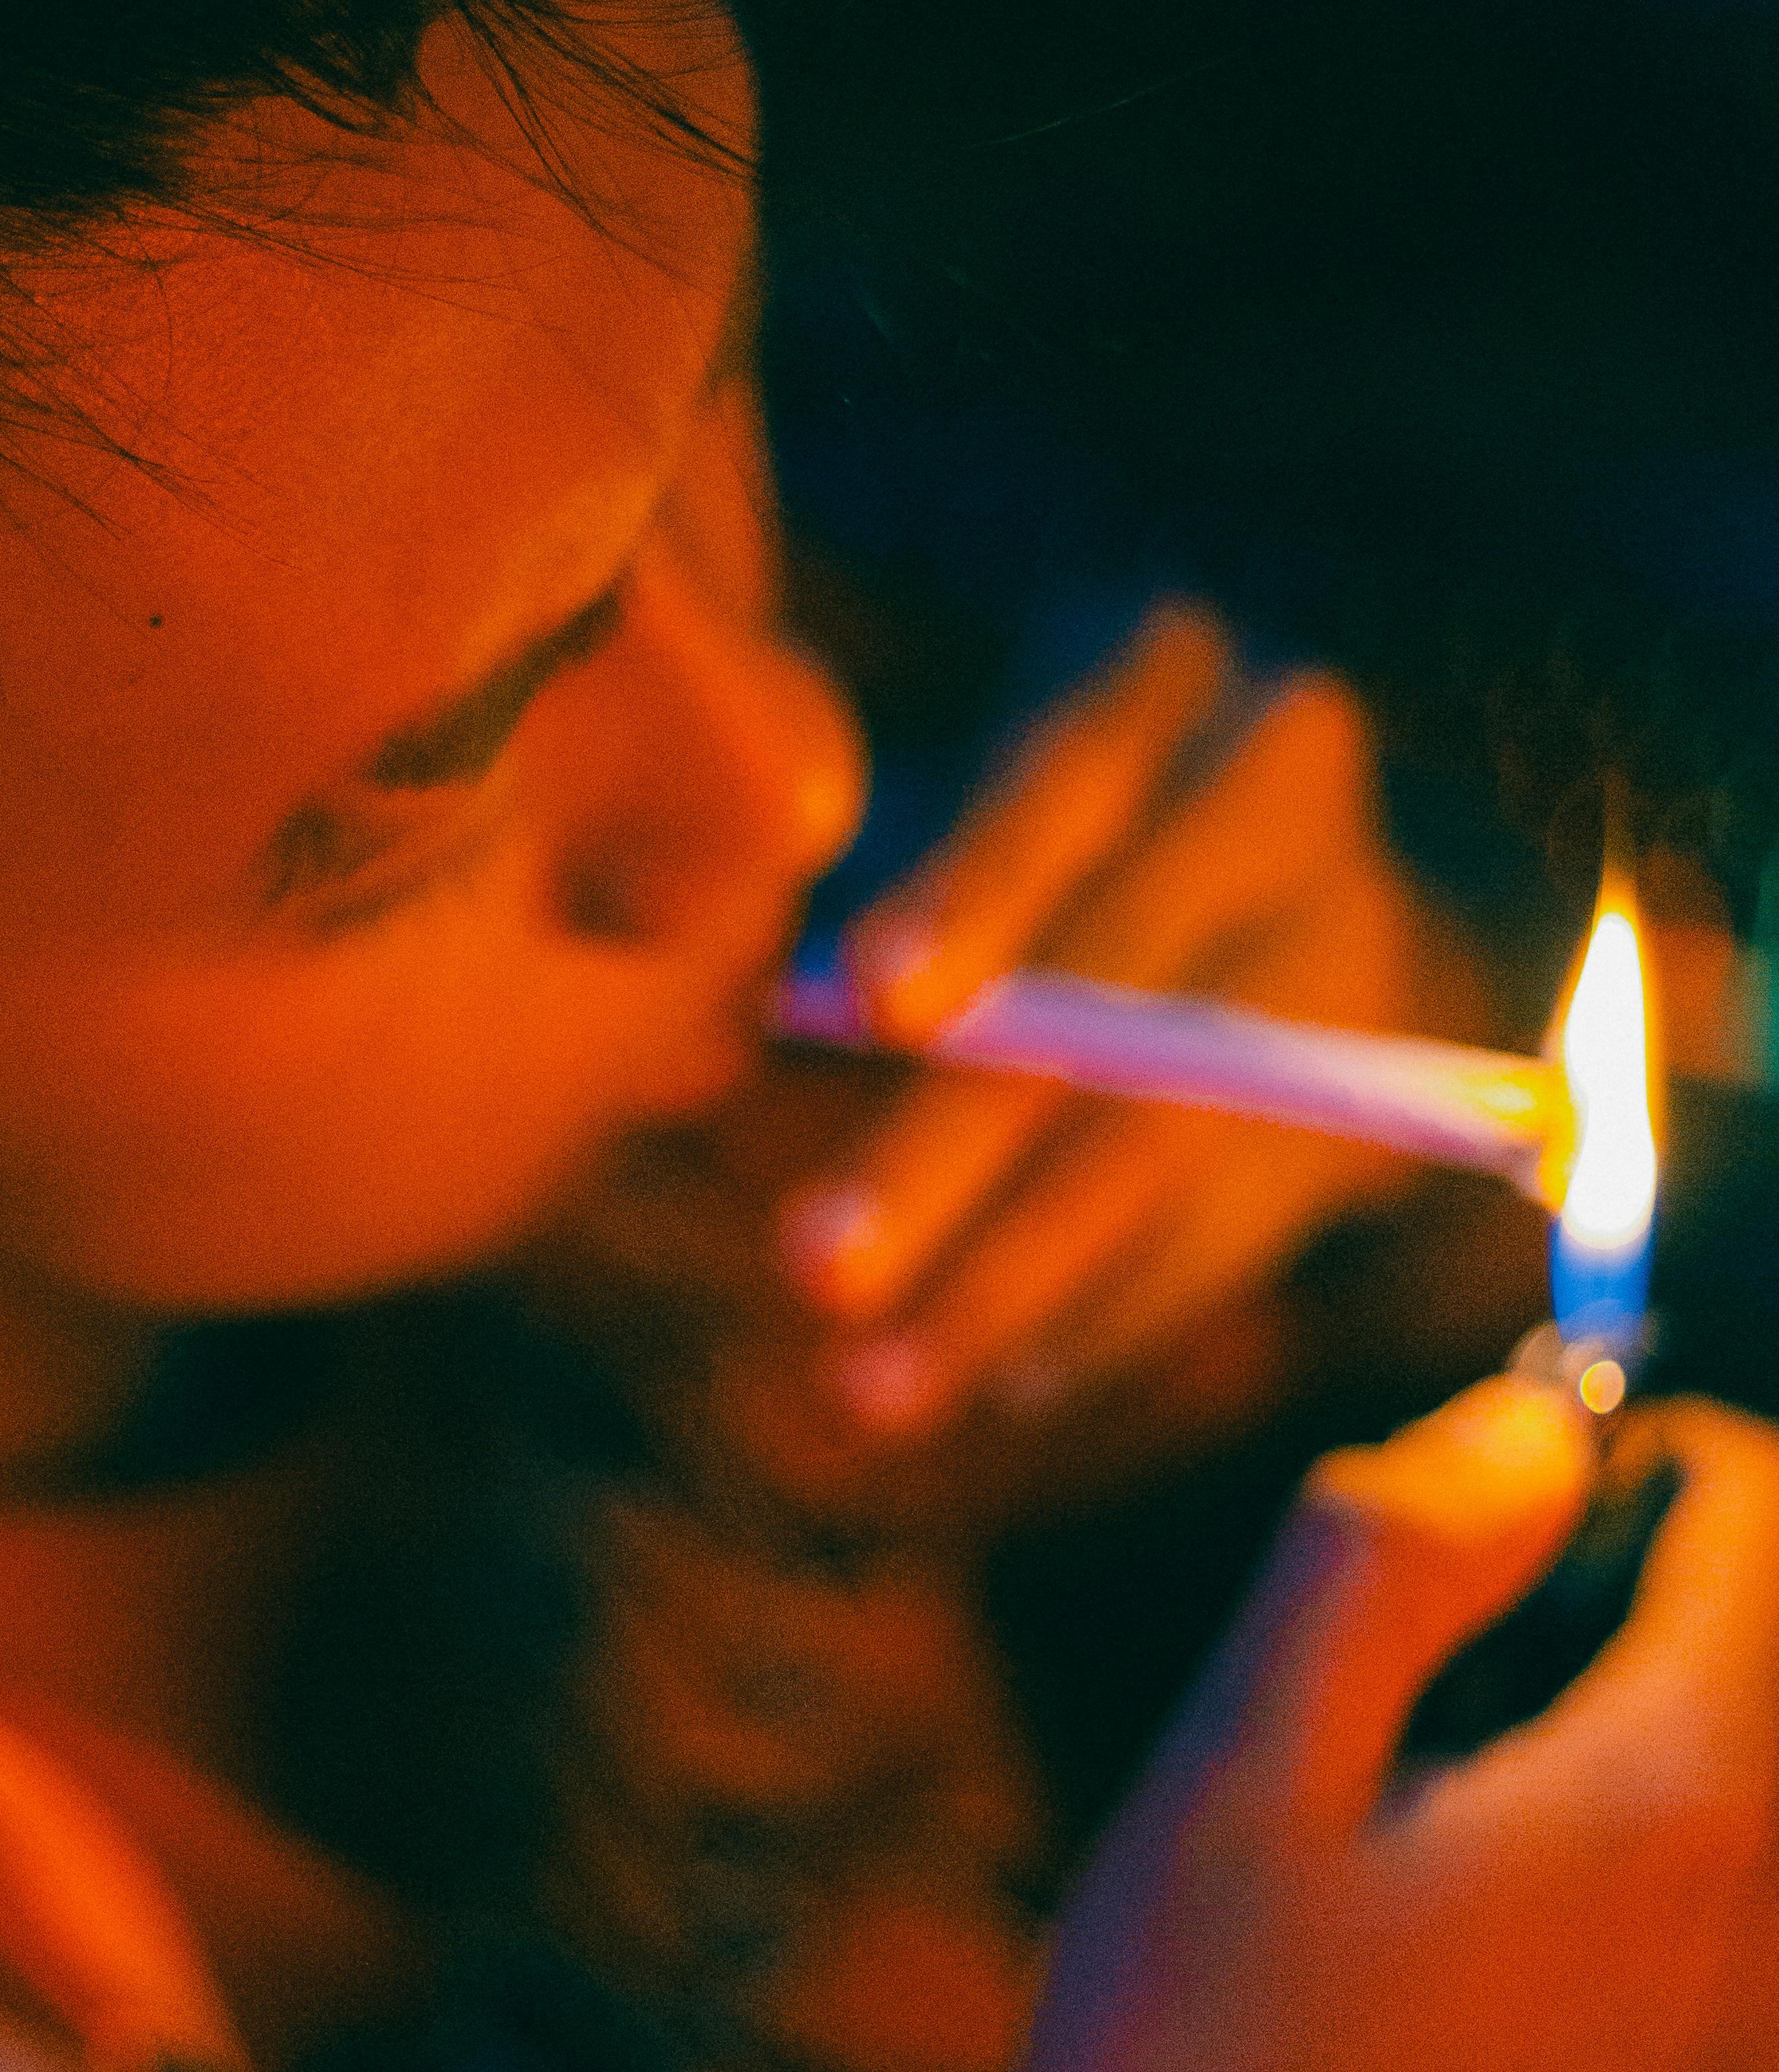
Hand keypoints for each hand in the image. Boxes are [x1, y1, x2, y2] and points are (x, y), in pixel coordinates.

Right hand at [753, 1377, 1778, 2071]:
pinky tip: (1439, 1943)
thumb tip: (1527, 1418)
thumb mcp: (1234, 1787)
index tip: (1435, 1522)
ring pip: (1754, 1775)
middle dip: (1616, 1579)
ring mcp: (1765, 2049)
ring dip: (1616, 1716)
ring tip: (1402, 1801)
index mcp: (1684, 1802)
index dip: (1607, 1453)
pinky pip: (1731, 1910)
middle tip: (1397, 1663)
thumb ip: (1385, 1555)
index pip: (1759, 1506)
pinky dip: (1627, 1851)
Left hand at [779, 602, 1464, 1451]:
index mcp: (1174, 681)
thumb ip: (856, 888)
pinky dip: (1112, 1315)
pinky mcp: (1386, 1096)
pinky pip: (1239, 1231)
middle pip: (1119, 991)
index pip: (1075, 783)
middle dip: (954, 1149)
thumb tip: (685, 1008)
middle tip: (812, 1268)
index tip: (876, 1006)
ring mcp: (1360, 946)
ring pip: (1173, 1139)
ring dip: (1012, 1281)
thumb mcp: (978, 794)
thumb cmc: (1057, 822)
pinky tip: (1004, 1386)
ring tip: (872, 1390)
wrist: (1321, 878)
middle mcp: (1291, 797)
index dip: (978, 896)